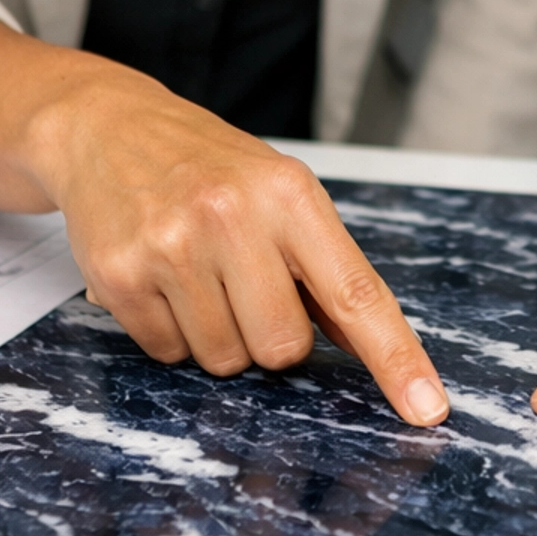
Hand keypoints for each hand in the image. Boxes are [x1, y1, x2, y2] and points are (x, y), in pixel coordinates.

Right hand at [0, 11, 448, 426]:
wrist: (109, 126)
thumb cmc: (211, 166)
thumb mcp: (282, 191)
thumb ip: (325, 267)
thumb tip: (367, 348)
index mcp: (289, 194)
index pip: (355, 294)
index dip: (396, 359)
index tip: (427, 409)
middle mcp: (231, 217)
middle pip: (282, 348)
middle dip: (270, 336)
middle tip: (245, 284)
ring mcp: (172, 247)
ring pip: (224, 359)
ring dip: (217, 333)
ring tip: (197, 272)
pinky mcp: (120, 275)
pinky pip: (167, 353)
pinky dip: (170, 330)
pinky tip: (160, 277)